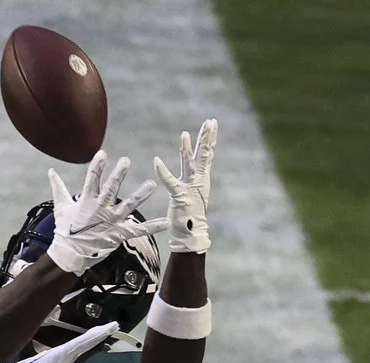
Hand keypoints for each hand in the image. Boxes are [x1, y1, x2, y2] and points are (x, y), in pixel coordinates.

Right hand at [46, 152, 167, 274]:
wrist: (69, 255)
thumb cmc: (65, 230)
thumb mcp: (60, 207)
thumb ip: (58, 187)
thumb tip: (51, 171)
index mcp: (86, 201)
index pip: (91, 180)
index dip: (97, 166)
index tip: (102, 154)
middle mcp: (100, 210)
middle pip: (110, 189)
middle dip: (118, 175)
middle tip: (126, 161)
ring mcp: (111, 222)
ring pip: (128, 206)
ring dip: (140, 195)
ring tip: (151, 184)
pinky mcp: (119, 234)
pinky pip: (138, 230)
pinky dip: (153, 227)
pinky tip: (166, 222)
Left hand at [155, 119, 217, 253]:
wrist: (191, 234)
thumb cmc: (190, 215)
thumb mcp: (194, 193)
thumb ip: (194, 180)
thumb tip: (196, 172)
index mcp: (201, 178)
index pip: (206, 154)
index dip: (209, 138)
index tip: (212, 122)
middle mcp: (198, 180)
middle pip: (204, 155)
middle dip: (207, 137)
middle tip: (211, 121)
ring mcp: (189, 187)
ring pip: (189, 164)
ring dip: (186, 149)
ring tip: (183, 134)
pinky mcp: (179, 196)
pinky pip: (170, 181)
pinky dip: (162, 172)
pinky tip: (156, 161)